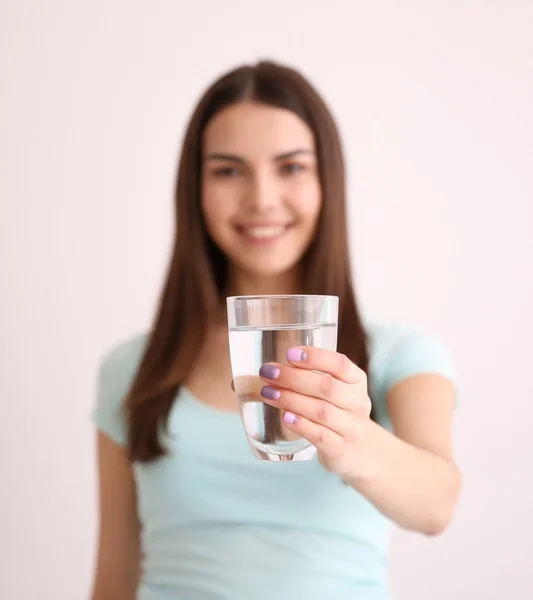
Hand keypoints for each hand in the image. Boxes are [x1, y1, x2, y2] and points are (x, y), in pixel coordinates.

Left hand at [258, 346, 371, 477]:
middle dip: (294, 378)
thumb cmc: (338, 411)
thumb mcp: (335, 390)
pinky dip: (301, 424)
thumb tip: (271, 368)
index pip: (340, 364)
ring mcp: (351, 427)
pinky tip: (284, 416)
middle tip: (268, 372)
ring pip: (321, 411)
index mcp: (356, 380)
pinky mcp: (340, 448)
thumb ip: (310, 376)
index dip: (315, 357)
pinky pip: (320, 435)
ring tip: (268, 393)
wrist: (360, 450)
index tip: (289, 354)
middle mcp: (357, 402)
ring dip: (291, 400)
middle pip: (327, 387)